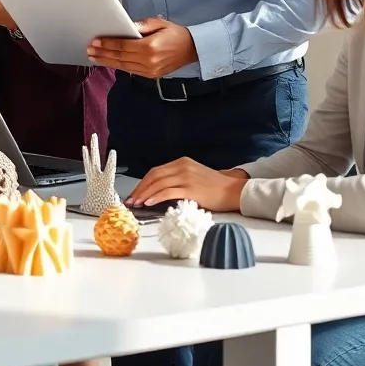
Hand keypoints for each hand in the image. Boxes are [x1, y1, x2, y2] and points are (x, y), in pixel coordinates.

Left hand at [87, 18, 197, 77]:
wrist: (192, 49)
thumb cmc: (175, 34)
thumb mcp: (159, 23)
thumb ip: (142, 25)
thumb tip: (126, 27)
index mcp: (150, 47)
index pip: (122, 46)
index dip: (107, 44)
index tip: (95, 42)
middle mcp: (149, 61)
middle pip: (120, 57)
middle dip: (102, 53)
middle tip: (89, 50)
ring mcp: (150, 70)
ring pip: (123, 66)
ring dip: (107, 61)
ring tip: (94, 57)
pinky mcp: (151, 75)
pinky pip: (130, 71)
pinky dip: (118, 66)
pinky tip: (109, 62)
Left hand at [126, 157, 249, 212]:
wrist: (233, 191)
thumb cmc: (214, 187)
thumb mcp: (193, 176)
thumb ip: (176, 179)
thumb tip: (157, 190)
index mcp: (181, 162)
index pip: (156, 171)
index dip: (143, 182)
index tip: (134, 193)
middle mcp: (182, 167)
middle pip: (154, 176)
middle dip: (140, 188)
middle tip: (131, 200)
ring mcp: (186, 177)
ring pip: (158, 184)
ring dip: (145, 194)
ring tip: (136, 203)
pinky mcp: (191, 188)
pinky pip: (168, 192)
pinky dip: (156, 197)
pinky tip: (148, 203)